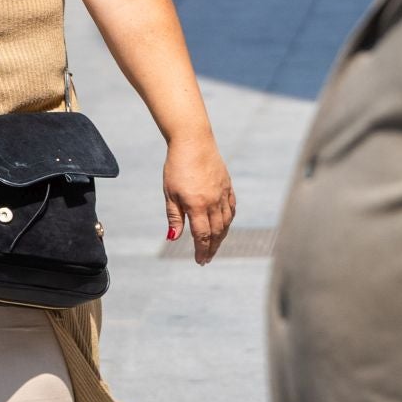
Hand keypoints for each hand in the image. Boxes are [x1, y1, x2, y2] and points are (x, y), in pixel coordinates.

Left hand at [162, 133, 235, 264]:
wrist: (193, 141)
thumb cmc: (177, 166)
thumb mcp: (170, 193)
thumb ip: (174, 217)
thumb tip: (173, 238)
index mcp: (198, 205)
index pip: (202, 236)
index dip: (202, 250)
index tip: (200, 261)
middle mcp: (213, 202)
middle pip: (216, 232)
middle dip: (212, 248)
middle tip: (207, 259)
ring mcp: (223, 193)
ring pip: (226, 222)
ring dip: (221, 237)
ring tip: (215, 246)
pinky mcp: (227, 185)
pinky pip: (231, 208)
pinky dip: (229, 220)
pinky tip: (224, 226)